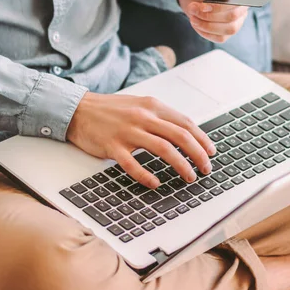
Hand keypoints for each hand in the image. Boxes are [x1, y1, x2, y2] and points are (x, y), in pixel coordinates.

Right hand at [66, 93, 216, 188]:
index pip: (185, 123)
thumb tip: (184, 133)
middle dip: (198, 155)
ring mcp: (128, 131)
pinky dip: (146, 175)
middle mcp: (143, 117)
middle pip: (180, 136)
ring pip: (163, 149)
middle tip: (205, 169)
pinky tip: (155, 183)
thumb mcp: (139, 105)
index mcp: (152, 106)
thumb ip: (159, 116)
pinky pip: (132, 164)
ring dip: (180, 165)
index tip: (211, 152)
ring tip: (189, 177)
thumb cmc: (110, 110)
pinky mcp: (112, 146)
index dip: (202, 139)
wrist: (78, 109)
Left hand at [177, 0, 254, 42]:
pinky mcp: (228, 28)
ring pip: (230, 29)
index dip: (224, 4)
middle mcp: (244, 1)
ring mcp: (238, 16)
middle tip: (193, 7)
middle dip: (211, 15)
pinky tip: (196, 22)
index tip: (205, 3)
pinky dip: (205, 32)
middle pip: (234, 16)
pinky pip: (221, 37)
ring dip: (207, 25)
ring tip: (192, 14)